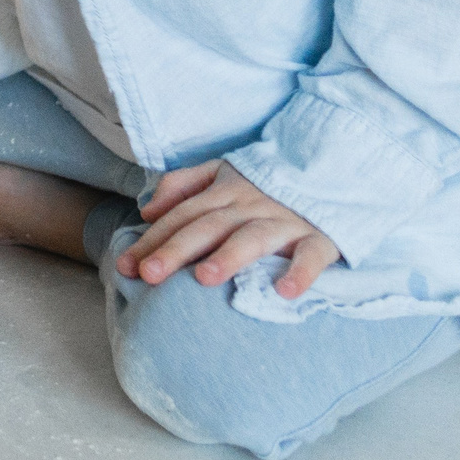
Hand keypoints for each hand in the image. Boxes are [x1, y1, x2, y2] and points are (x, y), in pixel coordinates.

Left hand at [115, 160, 340, 298]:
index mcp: (225, 191)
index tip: (126, 264)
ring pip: (252, 237)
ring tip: (204, 279)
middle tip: (149, 275)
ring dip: (229, 256)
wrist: (333, 167)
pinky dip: (301, 272)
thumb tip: (147, 209)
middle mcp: (250, 204)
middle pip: (207, 227)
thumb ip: (184, 185)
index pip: (181, 216)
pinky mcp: (321, 236)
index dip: (152, 239)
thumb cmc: (269, 180)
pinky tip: (285, 292)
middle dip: (175, 250)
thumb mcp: (224, 171)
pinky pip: (312, 255)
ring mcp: (286, 220)